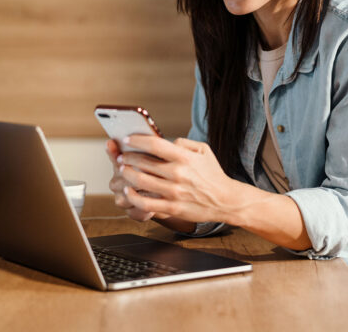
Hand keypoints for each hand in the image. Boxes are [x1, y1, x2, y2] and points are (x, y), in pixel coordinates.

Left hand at [116, 134, 240, 224]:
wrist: (225, 200)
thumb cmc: (213, 174)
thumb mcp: (203, 150)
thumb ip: (183, 143)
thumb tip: (164, 142)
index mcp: (184, 157)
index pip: (154, 144)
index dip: (136, 140)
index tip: (127, 140)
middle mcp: (178, 173)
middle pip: (143, 162)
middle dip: (127, 158)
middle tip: (122, 156)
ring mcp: (174, 192)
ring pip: (140, 181)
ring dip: (127, 174)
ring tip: (123, 170)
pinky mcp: (172, 208)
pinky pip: (145, 203)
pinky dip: (133, 196)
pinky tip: (128, 190)